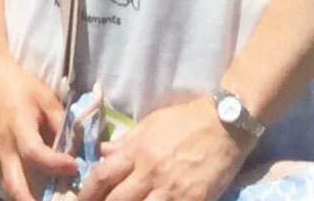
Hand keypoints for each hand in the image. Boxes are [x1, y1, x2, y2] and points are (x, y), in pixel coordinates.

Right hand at [0, 54, 78, 200]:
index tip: (74, 167)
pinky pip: (5, 179)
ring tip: (51, 198)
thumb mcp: (46, 97)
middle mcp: (4, 146)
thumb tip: (77, 146)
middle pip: (15, 186)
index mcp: (18, 127)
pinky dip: (21, 188)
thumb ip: (61, 123)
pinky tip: (38, 188)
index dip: (56, 164)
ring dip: (27, 197)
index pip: (35, 153)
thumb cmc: (19, 85)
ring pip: (9, 186)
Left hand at [77, 96, 252, 200]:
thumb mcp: (152, 124)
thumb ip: (126, 141)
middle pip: (116, 200)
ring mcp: (171, 190)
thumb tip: (101, 152)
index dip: (87, 193)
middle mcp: (150, 171)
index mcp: (138, 150)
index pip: (103, 176)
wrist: (226, 124)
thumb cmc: (187, 120)